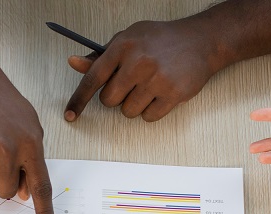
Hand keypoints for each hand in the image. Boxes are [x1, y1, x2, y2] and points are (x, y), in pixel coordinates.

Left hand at [64, 20, 218, 122]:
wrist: (200, 40)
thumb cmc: (159, 40)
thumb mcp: (128, 39)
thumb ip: (101, 56)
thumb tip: (74, 63)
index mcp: (123, 45)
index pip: (93, 77)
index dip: (79, 99)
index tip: (70, 114)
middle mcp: (139, 61)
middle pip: (109, 101)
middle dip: (116, 98)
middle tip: (130, 85)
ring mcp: (157, 79)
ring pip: (128, 112)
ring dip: (135, 105)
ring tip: (149, 86)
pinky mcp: (173, 94)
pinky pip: (148, 117)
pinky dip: (151, 111)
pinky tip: (161, 93)